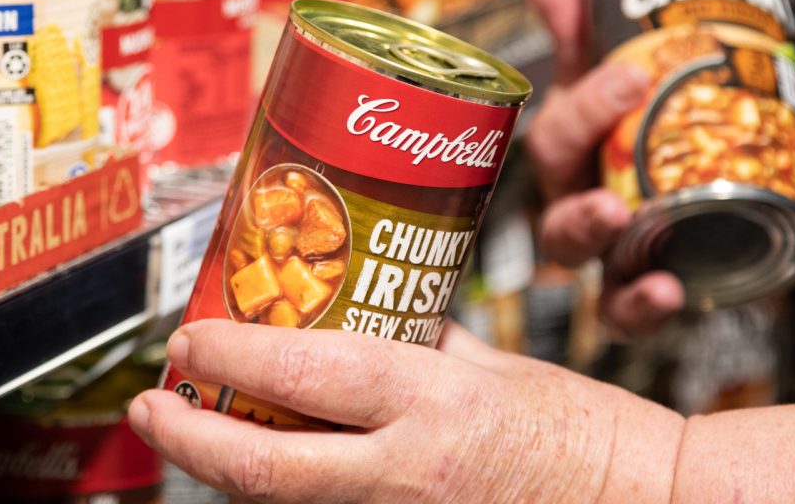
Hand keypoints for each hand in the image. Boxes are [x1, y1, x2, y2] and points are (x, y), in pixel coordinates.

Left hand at [130, 319, 683, 503]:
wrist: (642, 503)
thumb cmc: (585, 434)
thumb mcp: (498, 366)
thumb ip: (426, 341)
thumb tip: (372, 310)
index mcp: (435, 403)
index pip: (309, 374)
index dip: (234, 352)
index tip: (190, 333)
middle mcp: (409, 470)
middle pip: (268, 466)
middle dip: (190, 437)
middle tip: (152, 404)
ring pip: (285, 501)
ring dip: (225, 465)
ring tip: (189, 426)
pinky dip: (284, 489)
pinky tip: (264, 460)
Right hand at [498, 0, 682, 334]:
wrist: (690, 166)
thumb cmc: (627, 113)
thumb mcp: (606, 54)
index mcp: (564, 146)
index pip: (555, 133)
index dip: (589, 106)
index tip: (631, 75)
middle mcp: (571, 198)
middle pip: (558, 199)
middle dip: (581, 180)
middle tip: (622, 164)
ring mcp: (604, 247)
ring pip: (580, 255)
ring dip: (596, 239)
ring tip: (626, 221)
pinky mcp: (639, 284)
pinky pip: (623, 309)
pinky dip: (639, 305)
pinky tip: (669, 290)